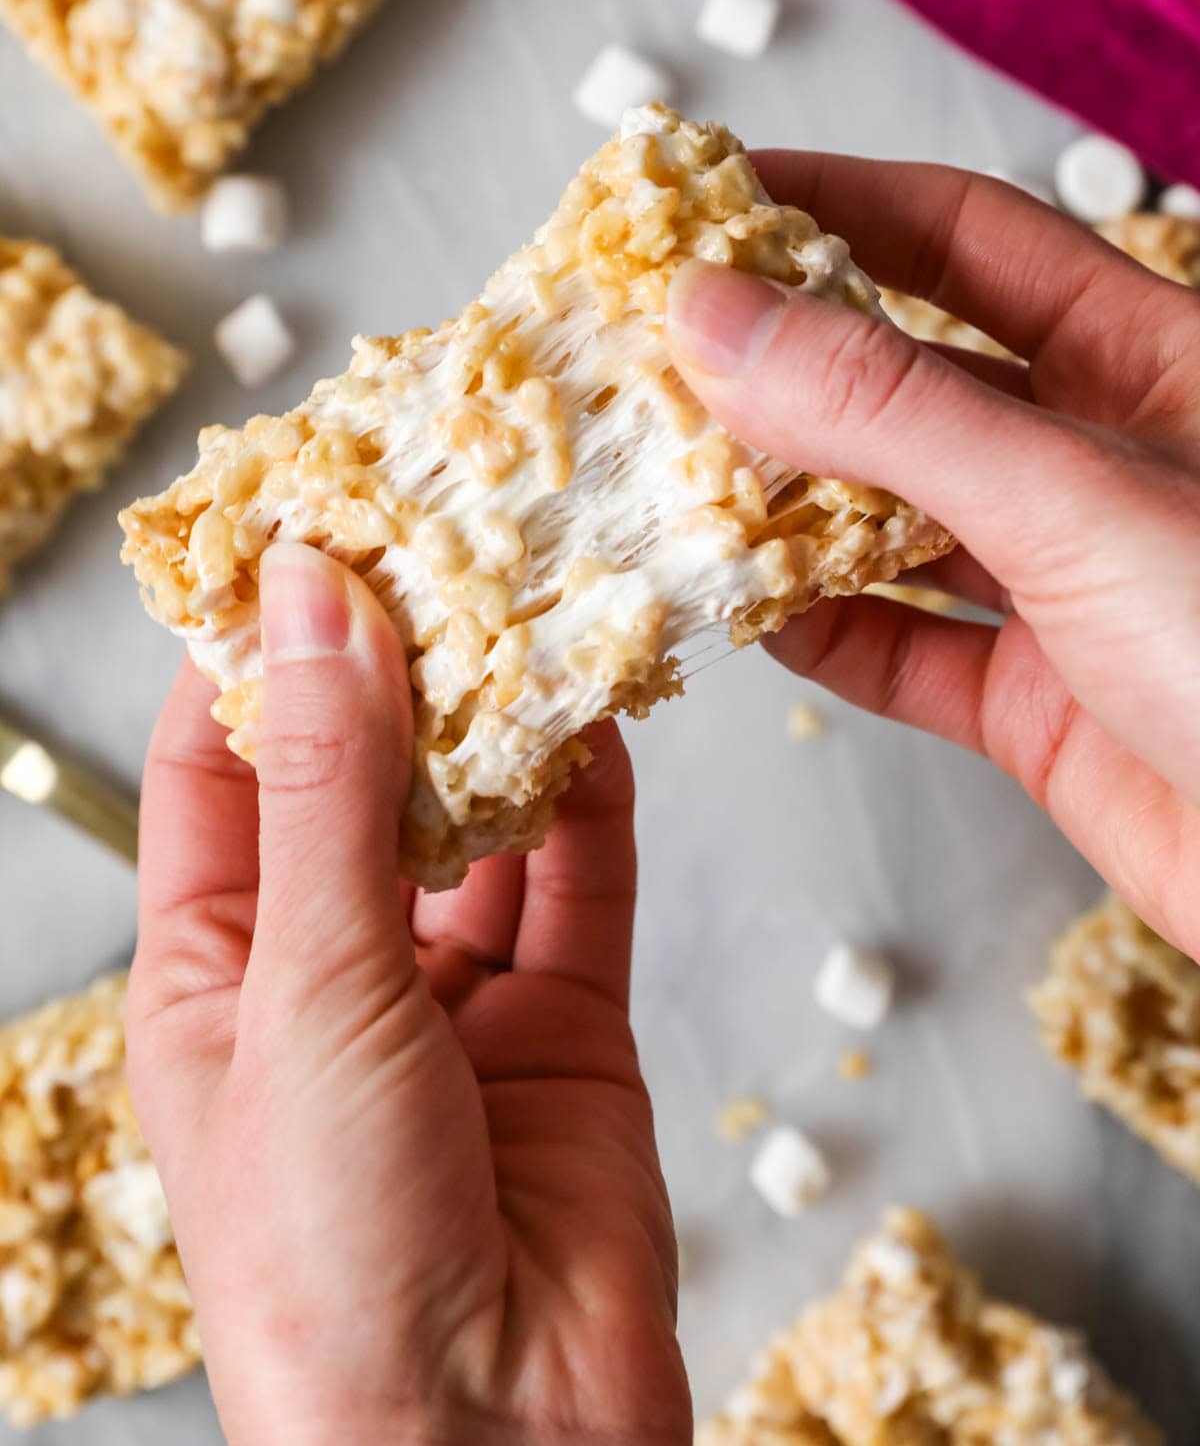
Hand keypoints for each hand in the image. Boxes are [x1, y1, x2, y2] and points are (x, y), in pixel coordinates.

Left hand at [127, 544, 689, 1445]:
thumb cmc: (332, 1262)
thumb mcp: (310, 989)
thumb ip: (332, 788)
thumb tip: (318, 600)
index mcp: (215, 975)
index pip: (223, 769)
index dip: (259, 648)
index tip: (307, 529)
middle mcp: (331, 978)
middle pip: (363, 781)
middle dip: (402, 668)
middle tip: (443, 540)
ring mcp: (452, 1006)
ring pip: (480, 824)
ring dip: (505, 724)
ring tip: (531, 604)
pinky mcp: (563, 1034)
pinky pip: (576, 890)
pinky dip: (591, 803)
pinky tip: (599, 719)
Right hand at [667, 154, 1199, 960]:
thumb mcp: (1081, 496)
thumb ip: (892, 411)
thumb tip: (716, 315)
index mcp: (1146, 358)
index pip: (962, 236)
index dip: (832, 201)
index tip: (701, 193)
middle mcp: (1097, 459)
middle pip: (905, 375)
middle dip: (779, 361)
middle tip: (645, 349)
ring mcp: (1066, 585)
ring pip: (888, 517)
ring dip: (780, 504)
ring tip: (663, 483)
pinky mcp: (1041, 705)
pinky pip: (901, 650)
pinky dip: (821, 633)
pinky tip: (746, 617)